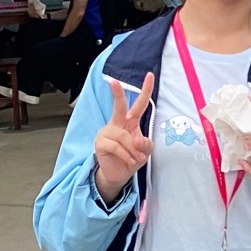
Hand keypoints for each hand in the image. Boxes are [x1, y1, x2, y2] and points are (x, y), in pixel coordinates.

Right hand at [93, 72, 154, 202]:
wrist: (120, 174)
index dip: (145, 90)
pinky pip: (116, 146)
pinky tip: (130, 160)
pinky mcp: (100, 142)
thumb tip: (136, 140)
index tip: (150, 75)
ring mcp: (107, 132)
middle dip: (117, 93)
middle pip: (119, 106)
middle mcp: (117, 123)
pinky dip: (126, 155)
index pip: (139, 103)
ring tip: (136, 158)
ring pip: (123, 136)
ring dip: (133, 150)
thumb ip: (146, 143)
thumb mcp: (146, 150)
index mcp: (130, 121)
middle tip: (114, 82)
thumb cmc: (133, 157)